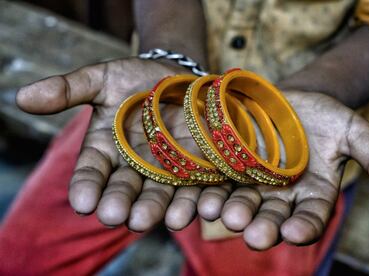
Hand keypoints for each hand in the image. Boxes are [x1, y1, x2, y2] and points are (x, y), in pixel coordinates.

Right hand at [16, 58, 204, 231]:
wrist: (178, 78)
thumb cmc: (135, 78)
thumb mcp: (102, 79)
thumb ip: (69, 89)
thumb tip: (23, 97)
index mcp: (106, 152)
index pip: (91, 174)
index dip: (86, 188)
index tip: (83, 203)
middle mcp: (135, 167)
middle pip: (126, 190)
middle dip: (121, 203)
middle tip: (116, 215)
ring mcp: (167, 171)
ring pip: (161, 195)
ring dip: (158, 209)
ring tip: (156, 220)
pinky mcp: (198, 169)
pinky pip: (199, 187)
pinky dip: (200, 198)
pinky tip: (202, 207)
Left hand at [195, 91, 368, 249]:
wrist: (285, 99)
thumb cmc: (321, 115)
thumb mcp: (350, 129)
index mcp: (311, 194)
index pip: (310, 218)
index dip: (303, 227)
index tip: (294, 232)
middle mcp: (279, 197)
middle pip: (271, 217)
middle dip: (262, 226)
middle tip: (253, 234)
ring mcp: (250, 185)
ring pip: (240, 203)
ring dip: (229, 210)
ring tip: (219, 213)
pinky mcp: (225, 170)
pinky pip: (216, 183)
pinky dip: (206, 191)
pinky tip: (197, 197)